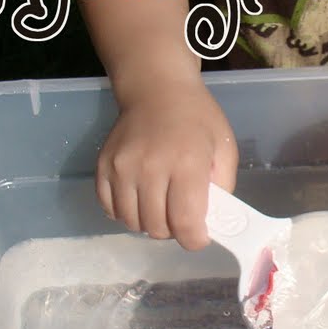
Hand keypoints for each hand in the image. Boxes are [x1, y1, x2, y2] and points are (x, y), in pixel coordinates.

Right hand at [96, 77, 237, 249]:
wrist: (156, 88)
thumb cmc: (196, 117)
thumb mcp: (224, 148)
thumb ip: (223, 188)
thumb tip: (211, 221)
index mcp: (186, 164)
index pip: (185, 223)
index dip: (194, 240)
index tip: (199, 235)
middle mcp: (150, 168)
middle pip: (157, 228)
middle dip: (173, 231)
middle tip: (181, 216)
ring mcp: (122, 168)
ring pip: (132, 223)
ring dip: (149, 223)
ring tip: (160, 207)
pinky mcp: (103, 167)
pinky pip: (110, 209)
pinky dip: (125, 213)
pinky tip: (139, 200)